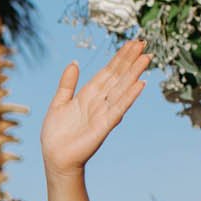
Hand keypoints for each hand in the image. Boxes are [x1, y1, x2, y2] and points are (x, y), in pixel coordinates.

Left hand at [38, 40, 148, 175]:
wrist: (55, 157)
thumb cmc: (56, 133)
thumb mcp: (59, 102)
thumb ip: (67, 83)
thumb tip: (73, 62)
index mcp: (88, 94)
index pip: (107, 72)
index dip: (119, 57)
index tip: (132, 43)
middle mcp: (99, 101)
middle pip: (118, 77)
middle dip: (130, 60)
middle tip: (144, 43)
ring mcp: (103, 113)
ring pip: (121, 89)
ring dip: (133, 73)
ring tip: (146, 58)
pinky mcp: (104, 126)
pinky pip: (118, 108)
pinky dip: (129, 97)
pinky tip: (140, 84)